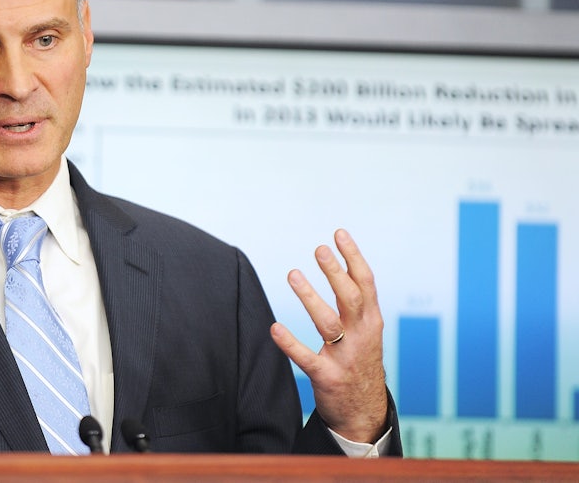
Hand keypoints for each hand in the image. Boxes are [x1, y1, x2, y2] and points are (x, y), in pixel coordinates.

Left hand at [269, 229, 387, 443]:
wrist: (365, 413)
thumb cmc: (360, 363)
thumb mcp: (367, 331)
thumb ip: (357, 303)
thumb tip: (343, 265)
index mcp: (371, 322)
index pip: (366, 283)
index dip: (353, 257)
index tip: (339, 233)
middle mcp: (362, 336)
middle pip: (350, 298)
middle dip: (335, 272)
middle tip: (319, 249)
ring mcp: (345, 357)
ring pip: (328, 323)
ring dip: (310, 297)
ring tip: (293, 274)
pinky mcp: (327, 377)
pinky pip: (306, 358)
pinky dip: (290, 343)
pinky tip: (274, 329)